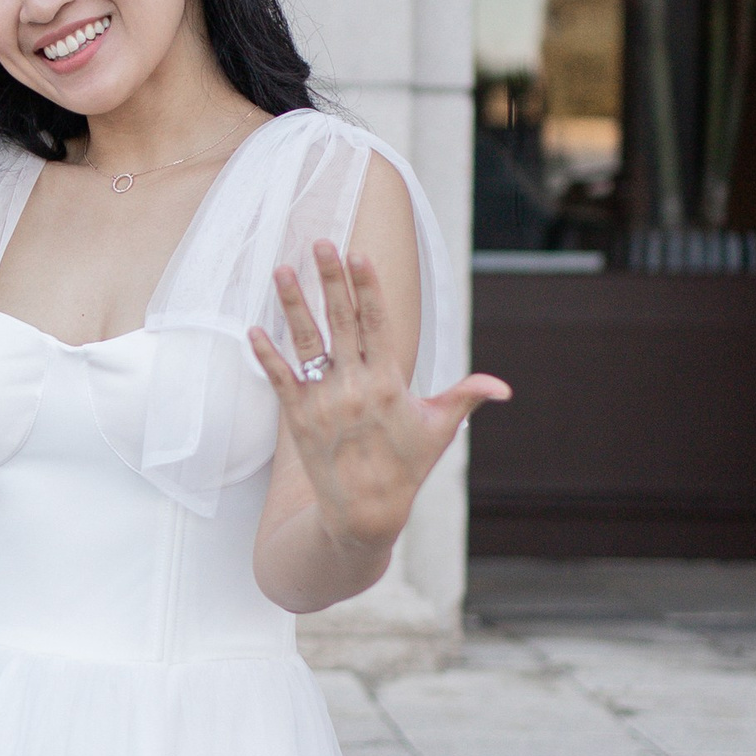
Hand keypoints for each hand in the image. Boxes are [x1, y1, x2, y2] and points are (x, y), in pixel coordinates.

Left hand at [250, 239, 509, 554]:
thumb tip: (504, 387)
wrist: (365, 512)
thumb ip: (466, 396)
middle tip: (320, 243)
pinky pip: (280, 380)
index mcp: (389, 382)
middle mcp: (355, 387)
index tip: (358, 255)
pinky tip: (252, 330)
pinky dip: (266, 356)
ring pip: (306, 343)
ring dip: (292, 305)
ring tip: (281, 270)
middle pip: (341, 321)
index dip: (367, 288)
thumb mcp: (440, 429)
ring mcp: (324, 402)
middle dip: (330, 280)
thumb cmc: (406, 467)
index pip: (377, 323)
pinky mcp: (299, 419)